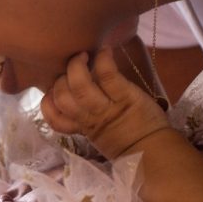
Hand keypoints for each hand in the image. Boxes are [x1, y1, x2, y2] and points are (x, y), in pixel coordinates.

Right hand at [40, 47, 169, 158]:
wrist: (155, 150)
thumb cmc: (128, 141)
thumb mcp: (100, 134)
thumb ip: (86, 117)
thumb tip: (75, 91)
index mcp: (82, 128)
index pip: (54, 117)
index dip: (48, 102)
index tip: (54, 89)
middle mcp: (90, 119)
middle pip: (62, 98)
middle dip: (60, 79)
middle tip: (71, 66)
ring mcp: (107, 108)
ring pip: (80, 87)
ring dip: (76, 67)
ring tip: (83, 55)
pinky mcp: (126, 97)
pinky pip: (108, 76)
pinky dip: (104, 60)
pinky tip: (104, 50)